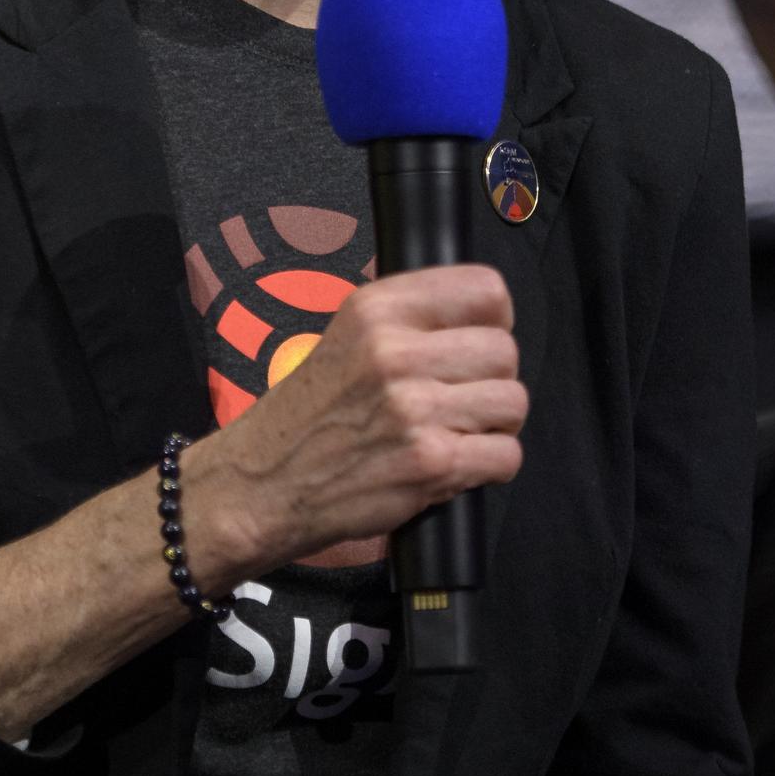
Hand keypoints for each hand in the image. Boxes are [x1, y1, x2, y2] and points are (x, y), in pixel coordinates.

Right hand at [186, 264, 526, 580]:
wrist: (262, 486)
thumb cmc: (309, 415)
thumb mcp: (346, 336)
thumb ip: (407, 319)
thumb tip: (483, 309)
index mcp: (377, 309)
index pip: (485, 289)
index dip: (495, 319)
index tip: (479, 340)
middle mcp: (394, 352)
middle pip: (504, 350)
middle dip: (494, 379)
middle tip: (463, 399)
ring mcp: (414, 409)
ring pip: (512, 402)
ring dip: (495, 424)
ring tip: (457, 432)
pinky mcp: (429, 463)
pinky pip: (507, 454)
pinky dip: (491, 466)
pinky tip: (455, 465)